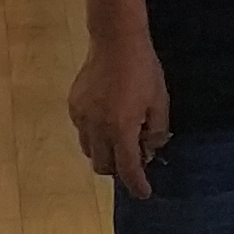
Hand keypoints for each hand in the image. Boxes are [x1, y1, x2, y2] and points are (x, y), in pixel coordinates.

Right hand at [68, 30, 169, 199]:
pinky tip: (108, 119)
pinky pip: (83, 132)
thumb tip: (149, 151)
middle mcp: (97, 127)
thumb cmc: (144, 70)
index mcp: (121, 128)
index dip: (137, 185)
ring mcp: (82, 117)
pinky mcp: (73, 106)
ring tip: (120, 138)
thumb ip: (156, 132)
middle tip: (135, 158)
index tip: (144, 194)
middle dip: (119, 169)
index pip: (127, 168)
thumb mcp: (160, 101)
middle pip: (103, 166)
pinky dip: (95, 135)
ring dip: (105, 153)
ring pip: (89, 151)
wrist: (116, 40)